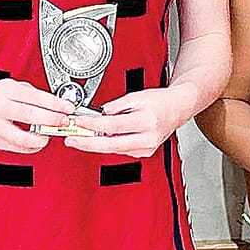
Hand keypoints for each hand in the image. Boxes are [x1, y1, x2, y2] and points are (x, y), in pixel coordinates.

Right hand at [0, 78, 61, 153]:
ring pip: (23, 138)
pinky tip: (37, 140)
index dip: (55, 104)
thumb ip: (34, 94)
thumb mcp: (14, 86)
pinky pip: (18, 148)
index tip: (68, 108)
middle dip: (52, 120)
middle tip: (63, 122)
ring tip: (49, 134)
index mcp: (6, 91)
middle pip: (31, 116)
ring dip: (42, 138)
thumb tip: (57, 105)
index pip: (35, 97)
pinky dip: (32, 146)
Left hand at [63, 86, 194, 158]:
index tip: (79, 122)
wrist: (178, 108)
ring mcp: (146, 148)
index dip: (93, 125)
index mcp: (145, 121)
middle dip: (88, 143)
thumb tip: (99, 114)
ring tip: (79, 138)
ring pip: (114, 149)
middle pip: (111, 144)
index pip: (112, 126)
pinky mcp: (144, 152)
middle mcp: (146, 138)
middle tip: (72, 139)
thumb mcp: (137, 96)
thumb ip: (116, 106)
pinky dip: (108, 144)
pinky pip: (121, 149)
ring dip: (95, 144)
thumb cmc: (161, 101)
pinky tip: (99, 139)